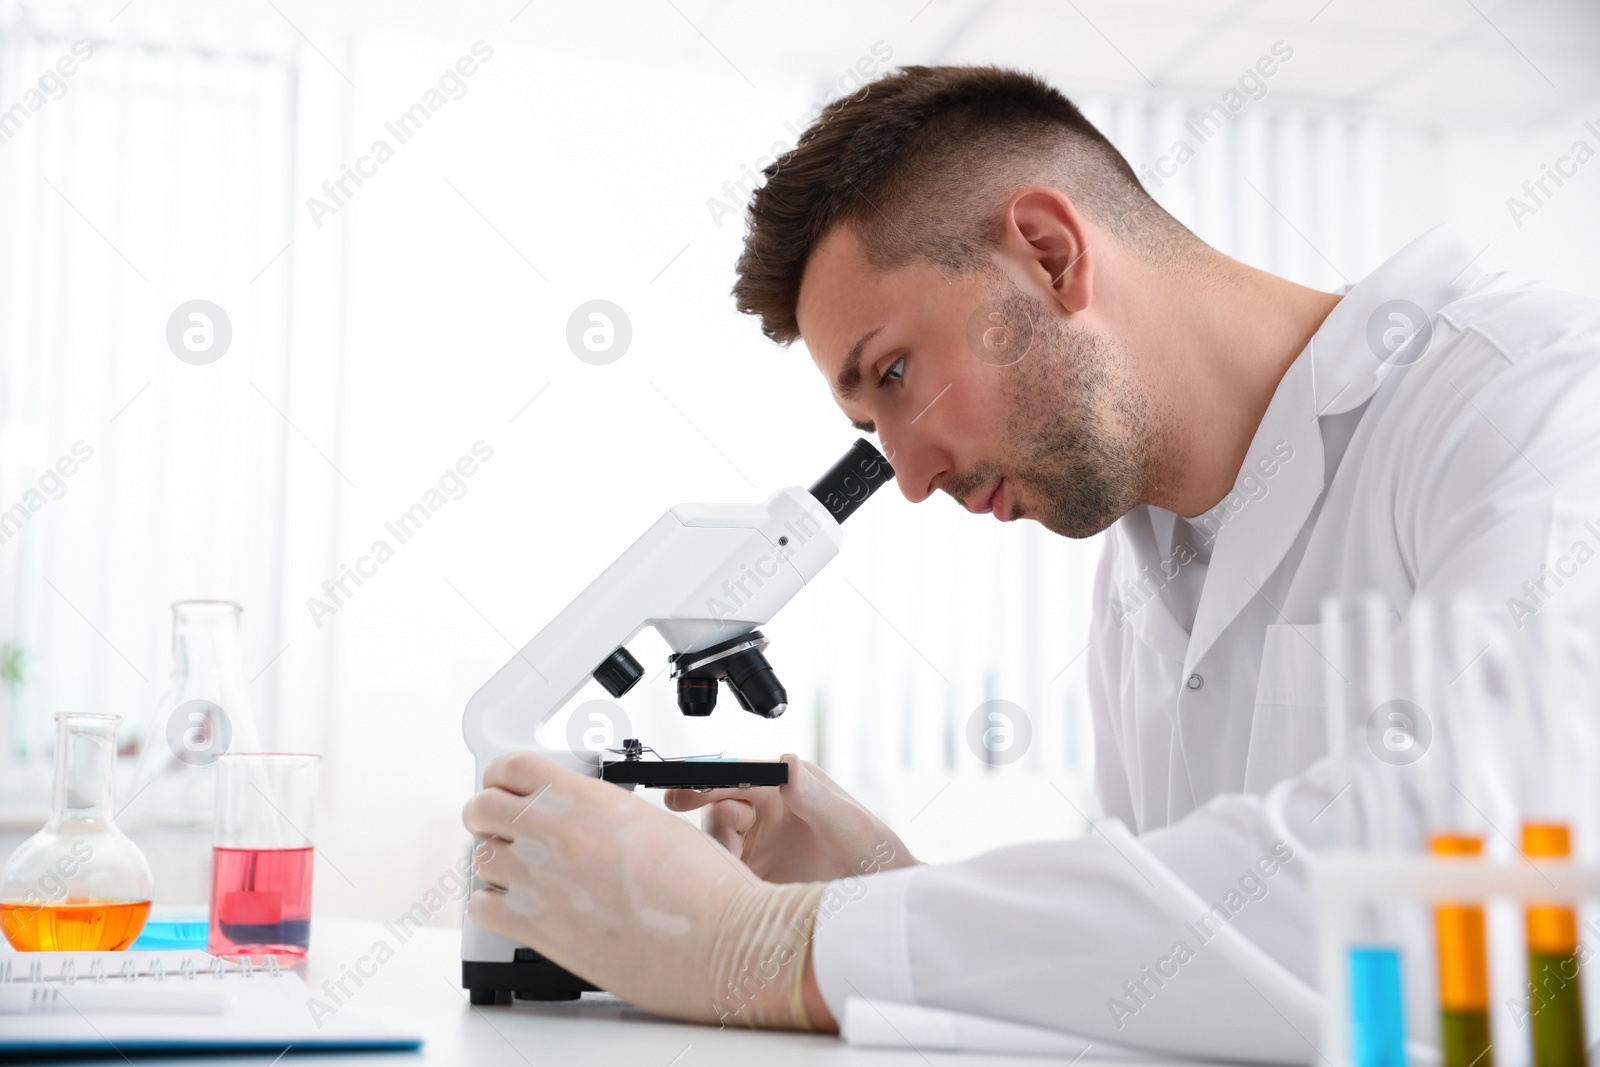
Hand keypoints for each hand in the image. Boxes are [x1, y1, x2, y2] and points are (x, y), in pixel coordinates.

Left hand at [463, 751, 828, 1028]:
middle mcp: (555, 832)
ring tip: (519, 875)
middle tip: (503, 830)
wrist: (720, 939)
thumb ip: (607, 815)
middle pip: (481, 808)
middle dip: (489, 818)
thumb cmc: (705, 887)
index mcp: (587, 798)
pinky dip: (492, 907)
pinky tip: (515, 909)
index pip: (513, 766)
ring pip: (479, 859)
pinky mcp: (535, 927)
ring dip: (496, 864)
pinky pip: (481, 908)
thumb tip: (590, 822)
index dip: (503, 777)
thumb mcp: (655, 823)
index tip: (506, 788)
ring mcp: (539, 878)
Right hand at [665, 754, 917, 882]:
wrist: (881, 906)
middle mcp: (764, 813)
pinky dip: (716, 882)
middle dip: (708, 821)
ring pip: (713, 841)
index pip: (737, 774)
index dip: (706, 779)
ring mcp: (755, 846)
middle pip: (716, 806)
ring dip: (714, 854)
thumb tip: (787, 764)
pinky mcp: (750, 879)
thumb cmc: (873, 854)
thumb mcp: (848, 823)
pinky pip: (720, 875)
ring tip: (734, 872)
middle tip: (711, 844)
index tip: (683, 791)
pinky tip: (730, 894)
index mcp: (784, 788)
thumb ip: (816, 795)